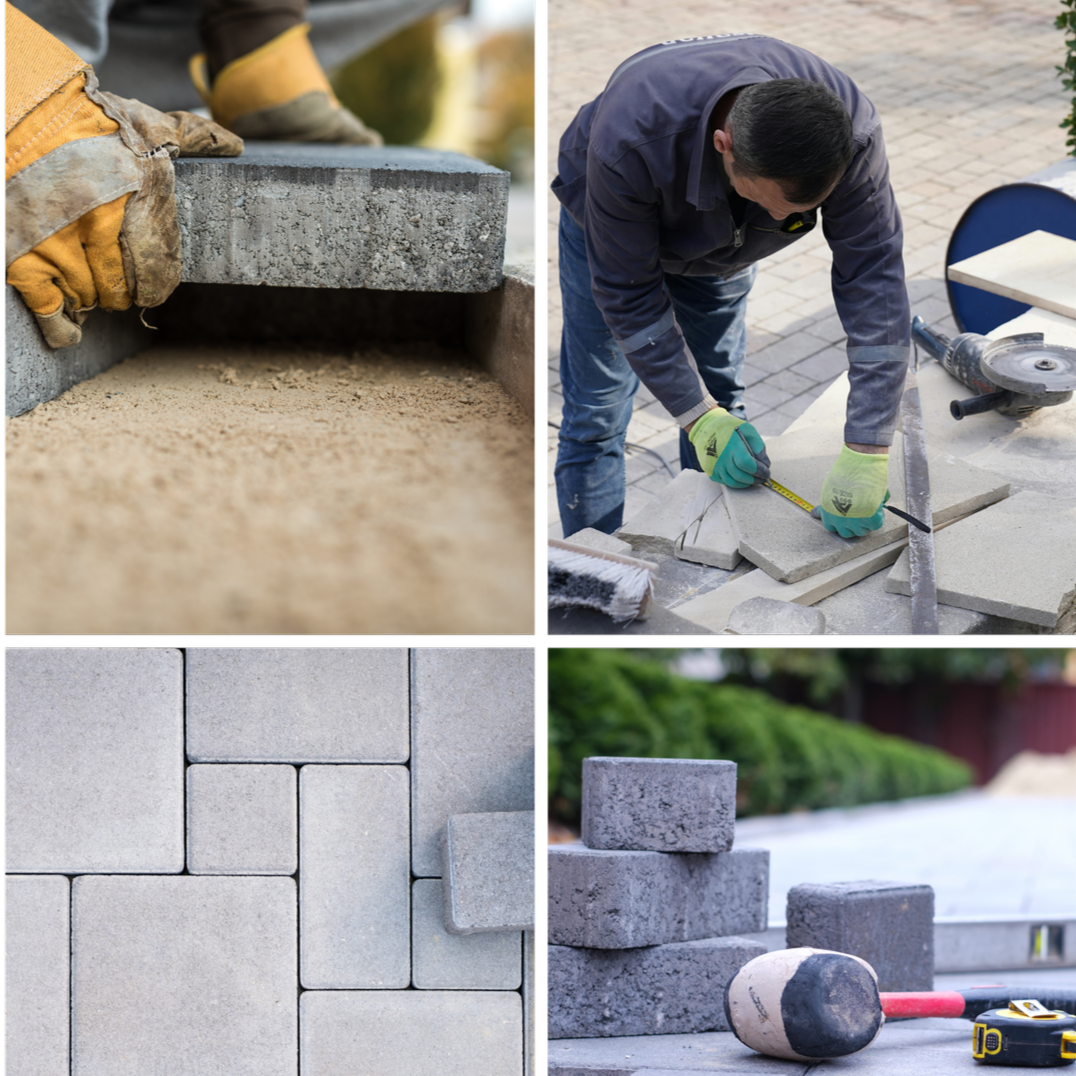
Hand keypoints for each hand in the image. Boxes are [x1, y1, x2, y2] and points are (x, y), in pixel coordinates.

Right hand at [5, 20, 241, 347]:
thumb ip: (190, 137)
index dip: (158, 284)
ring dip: (92, 298)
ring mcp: (61, 247)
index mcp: (139, 206)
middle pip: (124, 290)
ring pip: (90, 299)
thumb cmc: (76, 110)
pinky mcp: (23, 258)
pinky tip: (69, 333)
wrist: (11, 103)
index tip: (154, 286)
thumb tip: (235, 145)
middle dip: (123, 291)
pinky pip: (50, 309)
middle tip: (119, 286)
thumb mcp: (140, 118)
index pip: (161, 274)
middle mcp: (103, 230)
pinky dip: (60, 326)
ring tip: (90, 289)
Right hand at [688, 408, 769, 487]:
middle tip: (763, 478)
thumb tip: (765, 465)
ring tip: (754, 479)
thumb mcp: (748, 431)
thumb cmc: (730, 429)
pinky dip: (737, 483)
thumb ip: (759, 448)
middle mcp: (721, 458)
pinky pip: (725, 482)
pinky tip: (743, 478)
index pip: (747, 464)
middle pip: (740, 476)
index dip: (759, 471)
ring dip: (746, 483)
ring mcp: (715, 467)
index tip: (767, 473)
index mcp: (732, 446)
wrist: (707, 428)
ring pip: (733, 482)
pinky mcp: (711, 472)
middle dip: (755, 479)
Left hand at [812, 444, 889, 536]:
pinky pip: (875, 525)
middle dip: (853, 526)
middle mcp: (839, 520)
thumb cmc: (846, 473)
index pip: (830, 527)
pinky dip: (878, 517)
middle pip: (846, 533)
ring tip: (869, 507)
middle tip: (860, 515)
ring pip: (862, 531)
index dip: (839, 523)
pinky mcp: (870, 520)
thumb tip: (815, 514)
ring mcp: (854, 522)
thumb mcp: (830, 489)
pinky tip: (877, 506)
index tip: (844, 519)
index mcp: (828, 511)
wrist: (859, 466)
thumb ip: (827, 504)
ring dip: (866, 522)